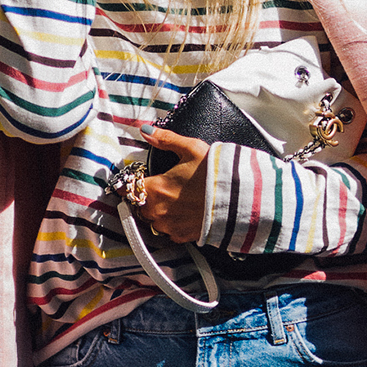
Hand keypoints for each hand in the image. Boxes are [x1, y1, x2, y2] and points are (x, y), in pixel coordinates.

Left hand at [137, 125, 209, 243]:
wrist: (239, 199)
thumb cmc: (215, 173)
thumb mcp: (191, 148)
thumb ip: (165, 138)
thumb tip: (145, 130)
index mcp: (155, 188)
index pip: (127, 187)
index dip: (132, 182)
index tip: (139, 179)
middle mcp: (158, 210)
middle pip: (139, 204)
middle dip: (147, 196)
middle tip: (164, 187)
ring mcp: (169, 226)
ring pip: (153, 219)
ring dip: (159, 211)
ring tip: (178, 200)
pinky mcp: (181, 236)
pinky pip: (168, 231)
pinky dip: (173, 224)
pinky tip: (186, 213)